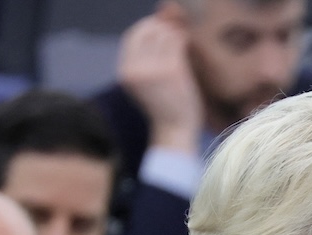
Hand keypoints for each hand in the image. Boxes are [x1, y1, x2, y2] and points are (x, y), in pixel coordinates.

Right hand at [117, 7, 203, 153]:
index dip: (145, 27)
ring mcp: (153, 69)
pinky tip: (186, 42)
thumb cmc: (164, 108)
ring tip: (181, 38)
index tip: (158, 26)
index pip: (131, 36)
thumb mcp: (145, 84)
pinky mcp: (171, 70)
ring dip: (174, 32)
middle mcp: (134, 69)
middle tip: (173, 30)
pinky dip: (182, 38)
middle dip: (161, 26)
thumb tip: (154, 28)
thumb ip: (144, 59)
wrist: (175, 131)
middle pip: (145, 31)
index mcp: (124, 72)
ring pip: (162, 34)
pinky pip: (176, 43)